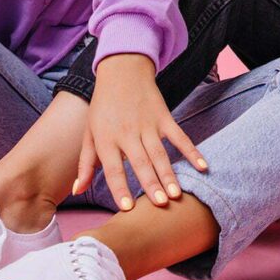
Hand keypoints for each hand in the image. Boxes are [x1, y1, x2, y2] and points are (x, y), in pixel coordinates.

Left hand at [73, 54, 207, 210]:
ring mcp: (148, 125)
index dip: (120, 188)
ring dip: (169, 174)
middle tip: (161, 205)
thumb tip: (76, 191)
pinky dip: (191, 151)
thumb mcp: (89, 133)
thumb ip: (85, 163)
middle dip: (151, 184)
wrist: (122, 71)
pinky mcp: (164, 117)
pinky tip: (202, 166)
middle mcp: (128, 133)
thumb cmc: (103, 106)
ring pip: (160, 153)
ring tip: (176, 194)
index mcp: (107, 139)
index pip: (113, 168)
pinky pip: (179, 136)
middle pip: (141, 162)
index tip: (127, 208)